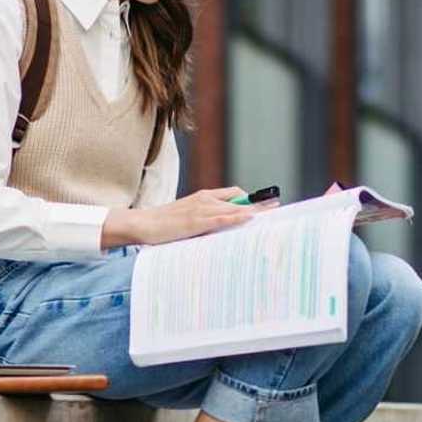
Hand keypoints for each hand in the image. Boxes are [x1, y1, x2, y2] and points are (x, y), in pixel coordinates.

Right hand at [101, 187, 278, 247]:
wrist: (143, 224)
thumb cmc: (164, 224)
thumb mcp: (187, 218)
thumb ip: (204, 219)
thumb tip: (221, 227)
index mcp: (203, 197)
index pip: (234, 194)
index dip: (251, 199)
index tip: (267, 204)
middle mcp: (205, 199)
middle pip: (239, 199)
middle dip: (259, 204)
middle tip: (278, 207)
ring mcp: (201, 209)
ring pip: (234, 207)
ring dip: (254, 210)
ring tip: (272, 213)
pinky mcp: (197, 220)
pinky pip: (222, 217)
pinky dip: (237, 217)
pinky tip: (250, 217)